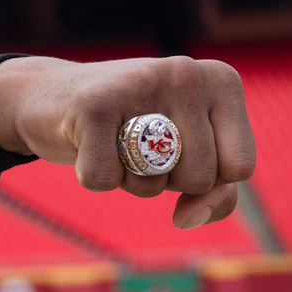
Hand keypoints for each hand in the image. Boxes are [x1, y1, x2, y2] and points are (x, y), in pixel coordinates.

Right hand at [0, 56, 255, 228]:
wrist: (51, 97)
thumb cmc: (132, 130)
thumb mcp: (189, 155)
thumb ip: (218, 192)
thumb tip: (189, 218)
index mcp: (221, 81)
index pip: (239, 167)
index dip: (206, 179)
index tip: (177, 150)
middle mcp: (187, 73)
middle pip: (200, 179)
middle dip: (166, 179)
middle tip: (139, 143)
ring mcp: (142, 83)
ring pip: (155, 184)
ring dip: (129, 180)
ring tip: (114, 141)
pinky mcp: (94, 104)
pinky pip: (105, 180)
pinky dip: (91, 175)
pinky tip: (84, 141)